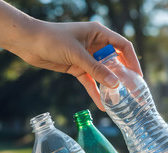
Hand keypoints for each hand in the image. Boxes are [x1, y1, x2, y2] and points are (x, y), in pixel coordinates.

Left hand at [11, 20, 142, 110]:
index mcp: (99, 33)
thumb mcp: (77, 54)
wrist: (28, 42)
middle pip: (115, 61)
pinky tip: (102, 105)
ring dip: (110, 86)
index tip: (138, 77)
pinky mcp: (77, 67)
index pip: (123, 46)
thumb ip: (96, 69)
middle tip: (133, 92)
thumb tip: (115, 84)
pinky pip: (90, 81)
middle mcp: (95, 44)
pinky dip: (95, 92)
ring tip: (121, 101)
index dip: (132, 61)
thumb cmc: (52, 39)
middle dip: (124, 76)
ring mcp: (87, 57)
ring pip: (103, 73)